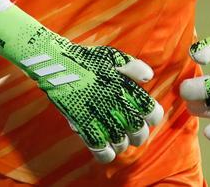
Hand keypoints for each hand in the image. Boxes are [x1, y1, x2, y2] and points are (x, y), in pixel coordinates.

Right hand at [0, 0, 164, 163]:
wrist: (57, 63)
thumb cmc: (86, 59)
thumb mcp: (112, 56)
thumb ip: (132, 66)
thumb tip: (148, 77)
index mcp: (125, 87)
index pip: (150, 111)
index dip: (153, 117)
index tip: (150, 118)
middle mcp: (115, 103)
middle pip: (137, 131)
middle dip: (139, 135)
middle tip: (135, 134)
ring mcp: (98, 115)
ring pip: (119, 142)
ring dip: (122, 145)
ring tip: (120, 142)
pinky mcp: (81, 123)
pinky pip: (97, 146)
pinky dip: (104, 153)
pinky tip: (108, 153)